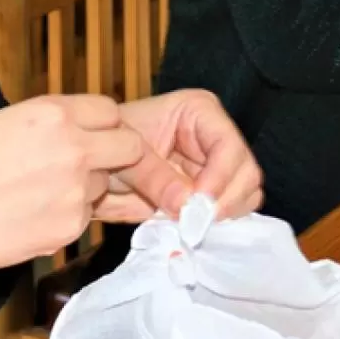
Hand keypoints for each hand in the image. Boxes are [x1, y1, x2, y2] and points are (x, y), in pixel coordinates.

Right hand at [0, 94, 177, 273]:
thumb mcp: (2, 123)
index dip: (105, 125)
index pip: (111, 112)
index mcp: (53, 113)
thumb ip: (51, 125)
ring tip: (37, 193)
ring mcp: (76, 191)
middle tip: (92, 165)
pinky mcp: (71, 227)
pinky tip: (29, 216)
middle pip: (130, 147)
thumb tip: (81, 131)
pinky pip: (85, 217)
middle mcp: (74, 148)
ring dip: (86, 188)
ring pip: (104, 185)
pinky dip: (66, 217)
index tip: (96, 135)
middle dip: (119, 155)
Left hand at [115, 89, 261, 219]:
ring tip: (190, 223)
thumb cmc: (105, 149)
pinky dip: (217, 224)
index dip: (220, 176)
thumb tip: (187, 205)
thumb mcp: (124, 158)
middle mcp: (216, 138)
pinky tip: (192, 225)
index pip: (228, 144)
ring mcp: (218, 168)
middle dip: (224, 200)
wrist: (92, 170)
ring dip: (223, 214)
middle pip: (246, 172)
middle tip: (195, 221)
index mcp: (199, 113)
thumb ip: (156, 178)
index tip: (197, 203)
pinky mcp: (214, 195)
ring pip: (247, 194)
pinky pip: (232, 213)